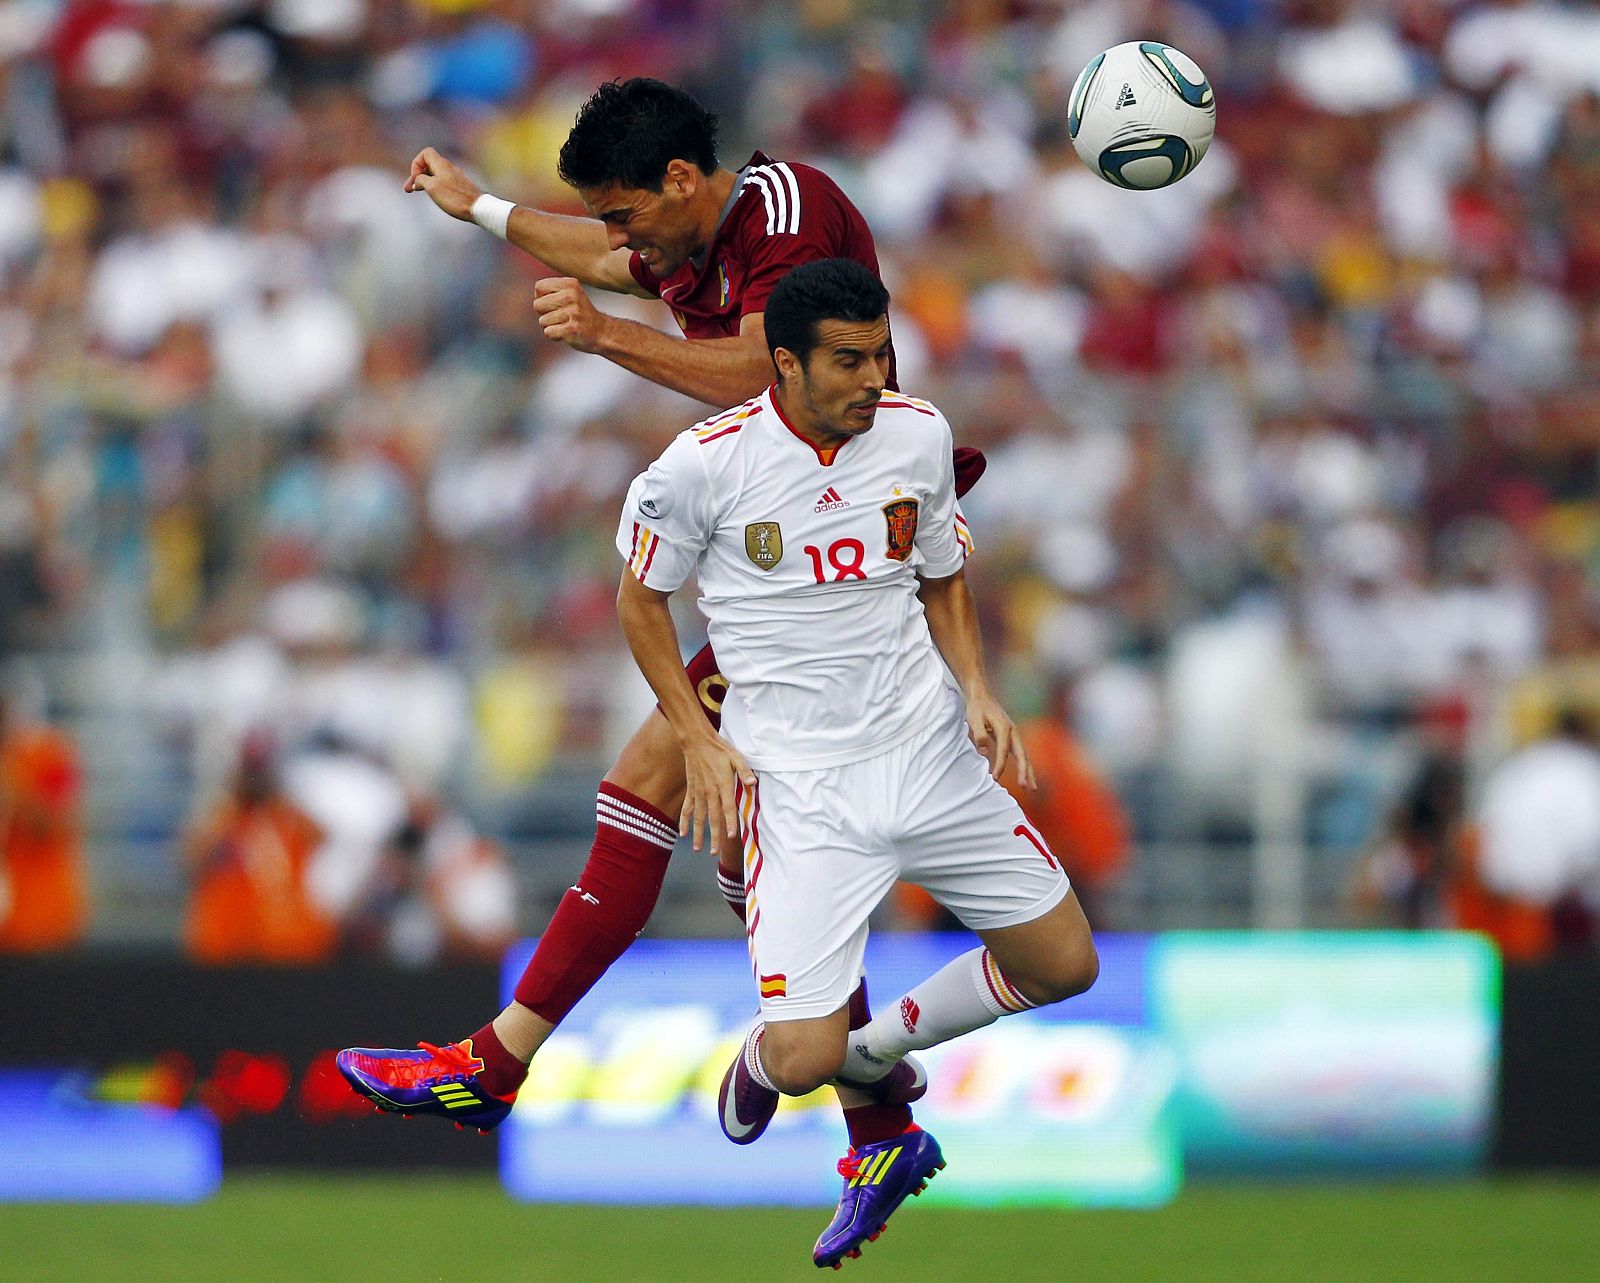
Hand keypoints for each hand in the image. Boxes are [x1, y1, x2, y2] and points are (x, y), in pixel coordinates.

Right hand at [404, 147, 481, 220]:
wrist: (478, 208)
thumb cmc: (455, 198)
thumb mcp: (432, 187)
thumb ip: (421, 180)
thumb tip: (418, 181)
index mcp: (441, 164)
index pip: (425, 153)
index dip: (416, 164)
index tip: (416, 178)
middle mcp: (448, 167)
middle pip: (428, 164)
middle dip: (417, 175)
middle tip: (409, 190)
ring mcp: (455, 177)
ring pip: (435, 174)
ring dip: (425, 182)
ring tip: (419, 192)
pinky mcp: (459, 186)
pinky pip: (442, 181)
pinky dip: (434, 187)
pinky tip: (435, 196)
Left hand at [534, 277, 611, 352]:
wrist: (602, 332)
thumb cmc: (580, 314)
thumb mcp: (570, 294)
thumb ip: (552, 290)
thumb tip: (536, 296)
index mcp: (570, 284)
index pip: (539, 287)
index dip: (542, 298)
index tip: (554, 304)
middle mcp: (571, 295)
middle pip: (537, 304)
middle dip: (544, 314)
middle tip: (560, 317)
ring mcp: (572, 312)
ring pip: (542, 321)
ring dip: (551, 326)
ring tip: (566, 325)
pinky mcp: (572, 328)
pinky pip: (548, 332)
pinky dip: (555, 336)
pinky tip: (567, 333)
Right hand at [679, 730, 756, 856]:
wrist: (696, 741)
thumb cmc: (719, 749)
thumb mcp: (736, 757)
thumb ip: (744, 771)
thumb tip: (753, 783)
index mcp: (722, 785)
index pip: (727, 808)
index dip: (730, 823)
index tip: (731, 837)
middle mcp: (709, 792)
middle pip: (712, 818)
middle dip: (714, 836)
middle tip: (714, 853)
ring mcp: (698, 792)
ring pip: (698, 817)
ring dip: (698, 834)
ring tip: (698, 849)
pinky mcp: (691, 790)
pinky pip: (687, 809)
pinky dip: (685, 821)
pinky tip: (683, 833)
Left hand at [966, 691, 1034, 788]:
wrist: (982, 696)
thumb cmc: (977, 707)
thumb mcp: (974, 719)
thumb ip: (979, 735)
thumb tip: (984, 752)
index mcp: (1004, 727)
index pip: (1004, 750)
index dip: (1000, 764)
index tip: (995, 777)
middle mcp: (1012, 731)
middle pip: (1022, 754)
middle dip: (1024, 771)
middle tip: (1026, 786)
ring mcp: (1014, 735)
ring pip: (1024, 755)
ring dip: (1028, 771)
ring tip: (1032, 787)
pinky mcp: (1011, 737)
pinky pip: (1020, 754)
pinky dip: (1024, 765)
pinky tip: (1025, 776)